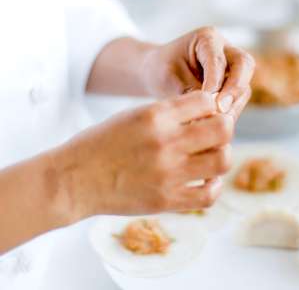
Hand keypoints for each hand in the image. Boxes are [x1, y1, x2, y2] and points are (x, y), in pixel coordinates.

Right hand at [55, 91, 232, 220]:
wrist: (73, 179)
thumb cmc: (101, 143)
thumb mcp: (132, 115)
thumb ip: (168, 113)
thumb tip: (205, 113)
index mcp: (155, 115)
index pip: (206, 100)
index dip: (212, 105)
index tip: (208, 114)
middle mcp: (165, 142)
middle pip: (224, 129)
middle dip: (224, 128)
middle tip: (215, 135)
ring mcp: (168, 173)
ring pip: (223, 161)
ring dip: (222, 156)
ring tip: (210, 157)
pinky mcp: (166, 200)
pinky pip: (209, 195)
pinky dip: (213, 186)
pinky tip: (205, 180)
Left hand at [141, 27, 254, 117]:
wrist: (158, 72)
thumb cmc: (161, 70)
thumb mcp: (170, 78)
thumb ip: (191, 90)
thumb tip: (212, 110)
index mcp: (207, 38)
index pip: (218, 59)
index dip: (215, 82)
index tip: (209, 103)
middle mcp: (226, 49)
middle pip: (244, 65)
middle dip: (235, 89)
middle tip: (221, 110)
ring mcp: (232, 68)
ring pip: (244, 86)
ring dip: (232, 106)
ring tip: (214, 123)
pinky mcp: (233, 87)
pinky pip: (238, 101)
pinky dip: (229, 113)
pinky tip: (214, 125)